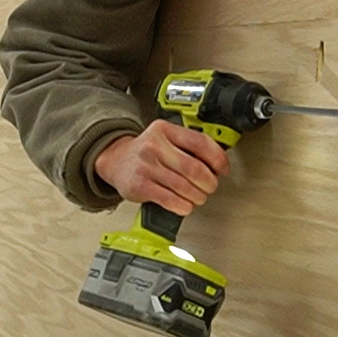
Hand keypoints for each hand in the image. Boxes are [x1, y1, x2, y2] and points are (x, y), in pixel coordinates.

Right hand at [94, 119, 229, 215]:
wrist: (115, 160)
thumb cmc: (146, 153)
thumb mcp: (165, 139)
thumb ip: (188, 146)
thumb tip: (218, 161)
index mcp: (165, 130)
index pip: (200, 142)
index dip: (217, 159)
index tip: (222, 170)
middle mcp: (155, 146)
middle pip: (194, 168)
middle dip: (209, 183)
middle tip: (210, 187)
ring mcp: (146, 166)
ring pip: (184, 187)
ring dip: (197, 196)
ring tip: (198, 197)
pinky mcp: (139, 185)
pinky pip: (169, 200)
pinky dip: (183, 206)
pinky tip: (185, 205)